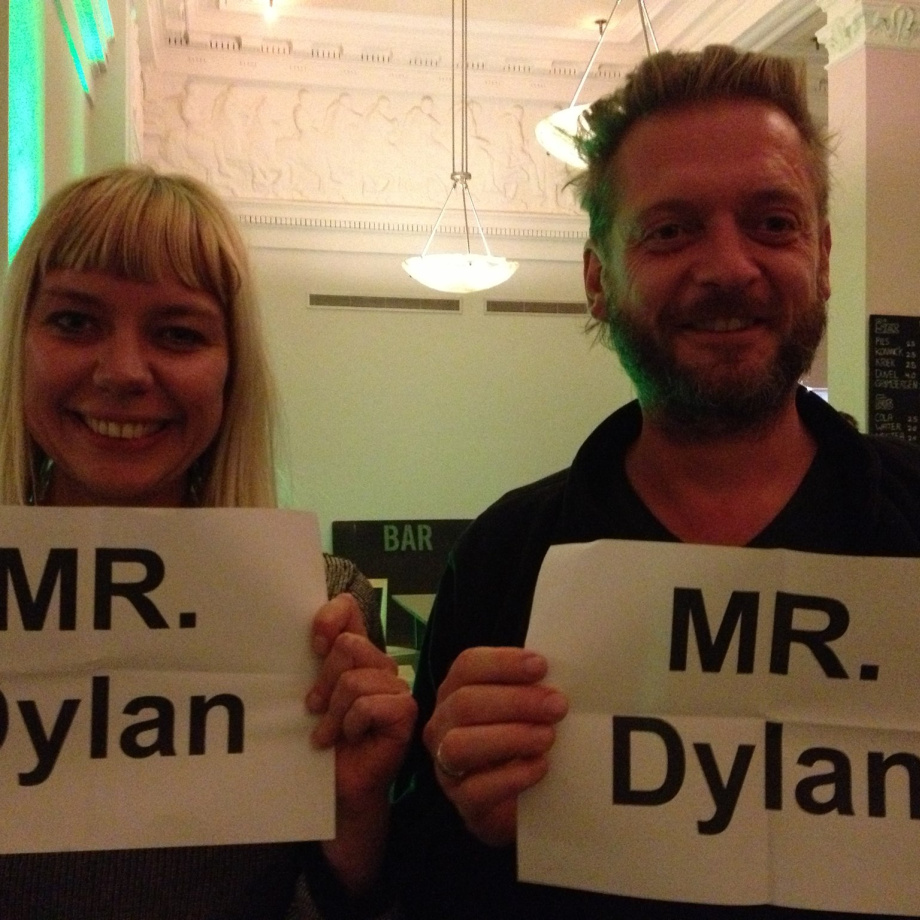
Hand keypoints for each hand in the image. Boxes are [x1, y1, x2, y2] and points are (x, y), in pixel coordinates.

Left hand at [308, 593, 417, 892]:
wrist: (337, 792)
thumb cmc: (323, 745)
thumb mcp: (312, 696)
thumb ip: (314, 662)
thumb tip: (312, 632)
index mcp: (357, 654)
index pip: (349, 610)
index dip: (330, 617)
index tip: (312, 644)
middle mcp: (380, 665)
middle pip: (349, 646)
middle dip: (324, 682)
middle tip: (315, 710)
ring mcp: (397, 689)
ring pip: (356, 679)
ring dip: (334, 712)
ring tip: (328, 734)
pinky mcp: (405, 714)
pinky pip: (371, 703)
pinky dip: (353, 723)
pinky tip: (351, 738)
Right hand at [422, 646, 567, 846]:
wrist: (523, 801)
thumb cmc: (523, 740)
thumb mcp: (525, 709)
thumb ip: (533, 688)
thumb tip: (558, 676)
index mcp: (456, 691)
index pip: (467, 666)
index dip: (503, 663)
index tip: (541, 666)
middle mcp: (443, 724)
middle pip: (465, 703)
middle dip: (515, 701)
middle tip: (557, 705)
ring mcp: (447, 765)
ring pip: (460, 745)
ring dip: (509, 737)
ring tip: (547, 737)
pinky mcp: (463, 802)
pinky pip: (477, 789)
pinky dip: (512, 776)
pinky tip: (540, 766)